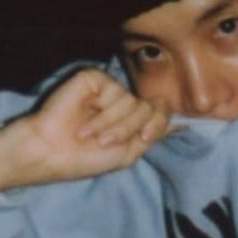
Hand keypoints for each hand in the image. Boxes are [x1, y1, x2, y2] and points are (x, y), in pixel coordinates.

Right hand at [0, 69, 170, 189]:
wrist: (53, 153)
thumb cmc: (86, 158)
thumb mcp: (128, 153)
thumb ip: (154, 134)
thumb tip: (183, 122)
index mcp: (131, 118)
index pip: (161, 112)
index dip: (158, 125)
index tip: (144, 139)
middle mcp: (122, 101)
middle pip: (150, 109)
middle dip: (130, 131)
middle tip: (104, 143)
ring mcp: (109, 89)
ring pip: (135, 103)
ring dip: (114, 126)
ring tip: (90, 135)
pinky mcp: (95, 79)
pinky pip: (118, 93)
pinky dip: (106, 114)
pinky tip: (86, 123)